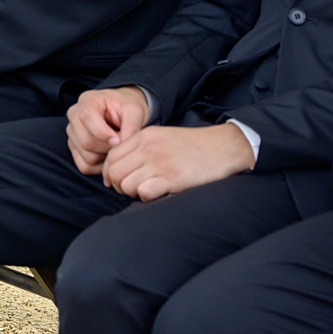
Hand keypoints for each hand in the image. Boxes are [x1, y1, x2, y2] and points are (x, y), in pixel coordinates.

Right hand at [65, 88, 149, 174]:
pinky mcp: (74, 148)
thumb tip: (122, 146)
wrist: (123, 111)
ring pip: (87, 156)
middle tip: (122, 145)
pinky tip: (109, 157)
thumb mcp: (134, 111)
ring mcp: (72, 133)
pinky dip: (99, 167)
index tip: (119, 140)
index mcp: (88, 100)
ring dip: (106, 158)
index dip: (104, 133)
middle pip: (86, 141)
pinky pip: (84, 166)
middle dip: (108, 148)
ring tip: (116, 148)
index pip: (87, 117)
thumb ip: (131, 126)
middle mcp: (74, 115)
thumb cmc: (127, 108)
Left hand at [101, 123, 253, 201]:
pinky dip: (147, 197)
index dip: (110, 172)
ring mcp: (159, 163)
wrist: (222, 148)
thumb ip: (139, 148)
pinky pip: (143, 193)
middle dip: (118, 185)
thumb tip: (116, 169)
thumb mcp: (161, 137)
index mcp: (144, 136)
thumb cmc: (191, 146)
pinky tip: (158, 193)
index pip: (111, 156)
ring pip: (126, 184)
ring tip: (147, 190)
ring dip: (133, 192)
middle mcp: (148, 148)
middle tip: (132, 188)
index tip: (117, 180)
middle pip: (114, 172)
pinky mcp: (171, 178)